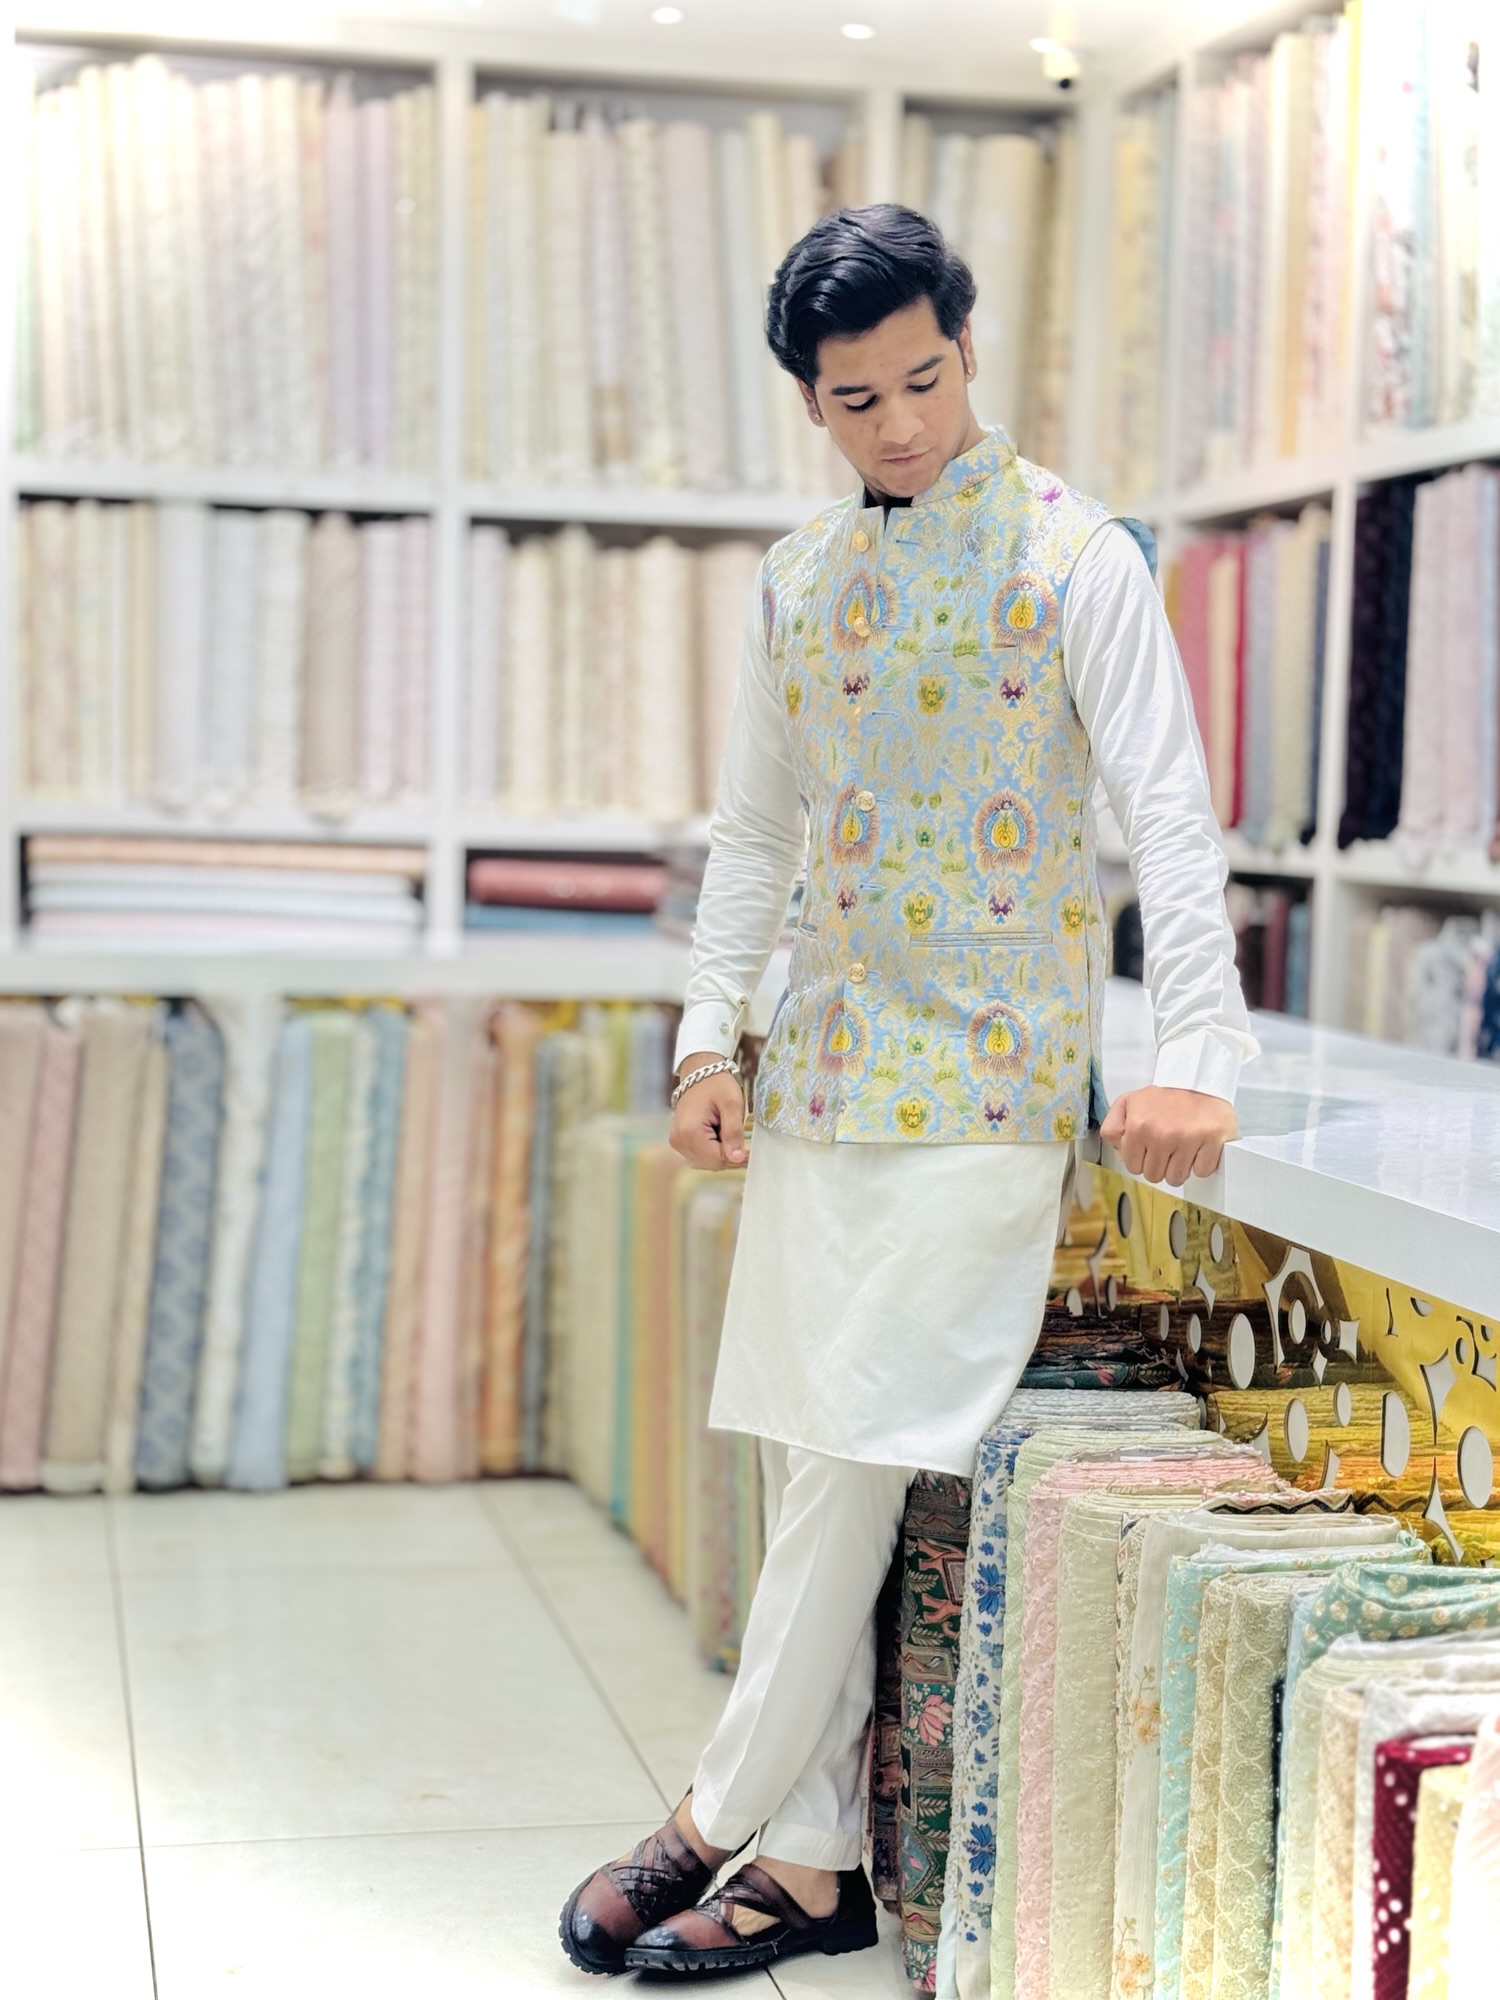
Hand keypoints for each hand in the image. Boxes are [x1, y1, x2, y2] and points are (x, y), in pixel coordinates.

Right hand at [670, 1051, 748, 1169]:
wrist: (700, 1073)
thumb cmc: (717, 1084)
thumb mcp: (732, 1104)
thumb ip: (734, 1132)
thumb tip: (737, 1158)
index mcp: (689, 1132)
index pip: (718, 1160)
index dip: (737, 1156)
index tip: (750, 1147)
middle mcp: (679, 1141)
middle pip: (713, 1163)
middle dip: (729, 1153)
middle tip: (739, 1134)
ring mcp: (677, 1142)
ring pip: (708, 1162)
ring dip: (722, 1151)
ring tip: (725, 1129)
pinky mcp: (680, 1141)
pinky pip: (702, 1155)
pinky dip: (714, 1149)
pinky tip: (718, 1133)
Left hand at [1099, 1086, 1235, 1189]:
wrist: (1200, 1081)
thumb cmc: (1165, 1097)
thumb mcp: (1129, 1103)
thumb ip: (1113, 1127)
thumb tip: (1120, 1153)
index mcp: (1138, 1125)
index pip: (1133, 1167)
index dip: (1141, 1159)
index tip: (1149, 1147)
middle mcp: (1161, 1134)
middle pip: (1154, 1176)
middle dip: (1159, 1165)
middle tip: (1167, 1147)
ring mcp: (1188, 1139)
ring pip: (1176, 1178)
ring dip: (1179, 1168)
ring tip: (1182, 1148)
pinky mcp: (1212, 1140)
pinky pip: (1201, 1171)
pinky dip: (1201, 1164)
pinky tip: (1198, 1148)